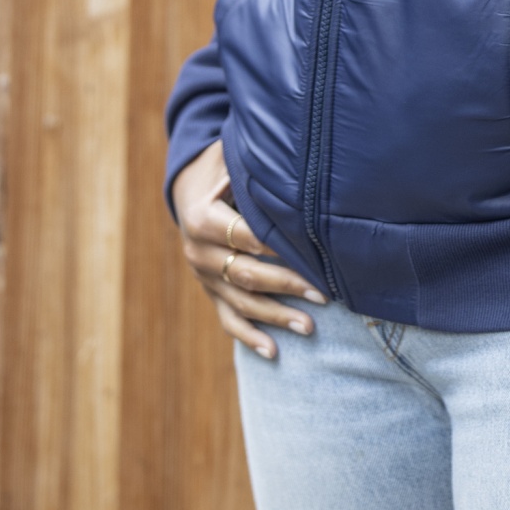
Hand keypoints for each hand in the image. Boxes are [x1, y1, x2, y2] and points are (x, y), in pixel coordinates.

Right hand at [173, 140, 326, 359]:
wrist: (186, 184)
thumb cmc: (220, 165)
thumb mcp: (231, 157)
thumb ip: (255, 168)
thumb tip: (294, 163)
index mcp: (201, 217)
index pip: (245, 236)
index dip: (278, 246)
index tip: (313, 254)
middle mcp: (198, 251)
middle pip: (246, 274)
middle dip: (287, 285)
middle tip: (323, 294)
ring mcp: (203, 275)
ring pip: (240, 302)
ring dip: (275, 316)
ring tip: (309, 327)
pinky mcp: (210, 290)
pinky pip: (228, 318)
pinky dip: (249, 337)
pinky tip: (273, 352)